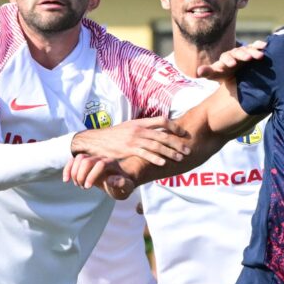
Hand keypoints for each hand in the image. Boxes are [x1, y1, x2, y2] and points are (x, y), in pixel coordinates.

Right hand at [63, 154, 137, 199]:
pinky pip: (74, 160)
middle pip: (87, 160)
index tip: (88, 187)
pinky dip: (68, 169)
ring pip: (79, 158)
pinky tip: (66, 180)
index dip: (92, 175)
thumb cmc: (123, 186)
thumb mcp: (126, 188)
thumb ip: (121, 184)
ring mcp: (93, 159)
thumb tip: (110, 180)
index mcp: (112, 163)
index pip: (100, 164)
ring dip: (75, 173)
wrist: (120, 182)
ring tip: (78, 185)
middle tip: (83, 187)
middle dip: (82, 175)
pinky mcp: (86, 162)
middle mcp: (102, 158)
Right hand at [71, 117, 189, 166]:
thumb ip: (142, 128)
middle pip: (163, 135)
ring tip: (180, 158)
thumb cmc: (114, 135)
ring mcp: (134, 139)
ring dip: (170, 152)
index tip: (183, 133)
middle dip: (177, 143)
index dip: (174, 126)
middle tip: (187, 149)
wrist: (96, 140)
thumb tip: (157, 130)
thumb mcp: (129, 126)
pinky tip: (163, 163)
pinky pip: (145, 154)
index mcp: (140, 122)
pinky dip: (155, 158)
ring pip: (156, 145)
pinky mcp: (128, 149)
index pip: (162, 120)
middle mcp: (139, 129)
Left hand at [196, 41, 266, 78]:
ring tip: (260, 56)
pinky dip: (259, 45)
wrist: (234, 71)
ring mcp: (244, 51)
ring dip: (253, 52)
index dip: (228, 60)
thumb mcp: (215, 74)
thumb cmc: (224, 73)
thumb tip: (198, 71)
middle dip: (243, 54)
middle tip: (248, 58)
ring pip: (248, 50)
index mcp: (225, 58)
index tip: (232, 64)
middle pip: (238, 52)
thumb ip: (208, 72)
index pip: (225, 57)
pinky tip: (265, 46)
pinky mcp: (252, 51)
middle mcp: (234, 53)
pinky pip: (255, 47)